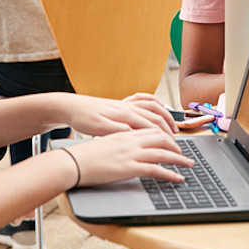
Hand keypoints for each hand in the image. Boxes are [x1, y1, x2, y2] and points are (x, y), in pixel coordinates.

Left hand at [63, 94, 177, 136]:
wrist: (70, 106)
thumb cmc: (83, 118)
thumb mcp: (97, 128)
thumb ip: (117, 130)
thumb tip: (133, 133)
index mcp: (124, 114)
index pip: (151, 126)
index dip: (164, 138)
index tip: (173, 149)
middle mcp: (128, 107)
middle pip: (156, 117)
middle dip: (170, 130)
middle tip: (178, 144)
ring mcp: (126, 103)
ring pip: (154, 107)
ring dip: (166, 116)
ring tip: (174, 128)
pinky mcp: (122, 103)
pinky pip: (145, 100)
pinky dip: (156, 103)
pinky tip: (159, 108)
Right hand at [69, 128, 193, 185]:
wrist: (72, 161)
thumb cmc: (85, 154)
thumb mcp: (105, 142)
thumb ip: (120, 141)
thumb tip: (128, 146)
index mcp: (125, 132)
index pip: (152, 129)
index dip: (166, 135)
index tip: (174, 142)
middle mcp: (131, 140)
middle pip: (162, 137)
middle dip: (177, 146)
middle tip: (184, 154)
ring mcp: (131, 153)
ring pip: (163, 152)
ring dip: (179, 159)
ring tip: (188, 165)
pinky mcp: (129, 167)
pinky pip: (156, 169)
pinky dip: (170, 174)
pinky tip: (177, 178)